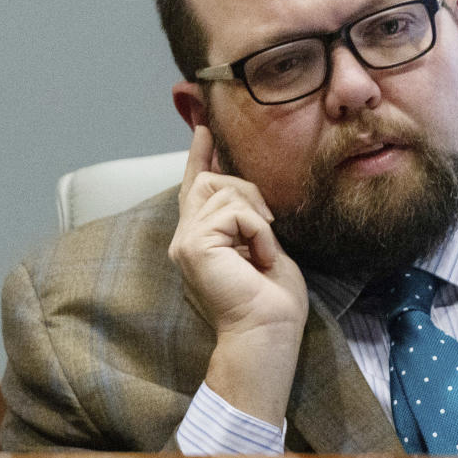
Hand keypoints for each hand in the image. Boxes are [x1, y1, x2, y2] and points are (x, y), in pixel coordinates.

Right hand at [168, 126, 306, 424]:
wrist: (268, 331)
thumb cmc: (271, 297)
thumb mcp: (261, 243)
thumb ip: (246, 215)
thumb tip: (243, 184)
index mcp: (201, 237)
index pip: (195, 185)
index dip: (199, 155)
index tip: (203, 126)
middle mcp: (186, 237)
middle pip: (209, 179)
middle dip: (245, 190)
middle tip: (266, 222)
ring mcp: (186, 240)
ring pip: (224, 190)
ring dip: (256, 217)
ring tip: (263, 251)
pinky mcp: (195, 245)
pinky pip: (235, 211)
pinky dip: (257, 231)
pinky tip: (258, 257)